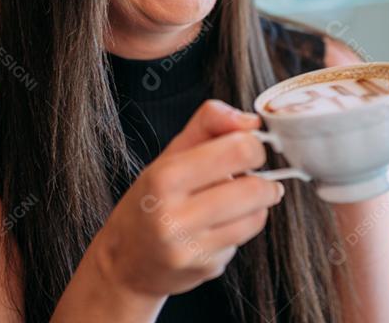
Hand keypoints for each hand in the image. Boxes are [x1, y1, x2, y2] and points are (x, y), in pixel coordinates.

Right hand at [90, 99, 284, 298]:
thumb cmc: (149, 200)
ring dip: (257, 204)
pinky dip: (242, 227)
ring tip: (237, 199)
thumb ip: (209, 124)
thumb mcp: (169, 154)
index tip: (248, 148)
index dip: (253, 146)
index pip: (238, 151)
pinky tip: (220, 224)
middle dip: (263, 178)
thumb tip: (251, 121)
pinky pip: (245, 239)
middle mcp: (174, 216)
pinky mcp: (205, 267)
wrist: (125, 261)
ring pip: (257, 215)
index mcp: (165, 178)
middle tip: (251, 176)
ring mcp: (190, 247)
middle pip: (254, 187)